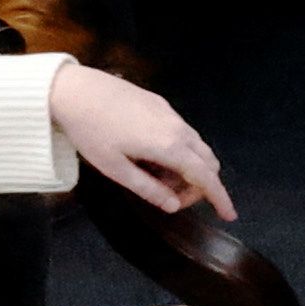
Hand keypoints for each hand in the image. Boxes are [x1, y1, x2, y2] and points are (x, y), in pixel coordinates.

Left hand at [48, 59, 227, 215]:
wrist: (75, 91)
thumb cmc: (91, 132)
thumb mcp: (116, 169)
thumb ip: (148, 189)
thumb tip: (173, 206)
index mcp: (169, 146)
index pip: (206, 177)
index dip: (220, 197)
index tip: (229, 215)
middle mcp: (178, 128)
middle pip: (207, 161)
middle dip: (200, 185)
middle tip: (174, 199)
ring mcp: (171, 113)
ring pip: (196, 146)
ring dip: (188, 168)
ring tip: (157, 178)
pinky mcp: (160, 104)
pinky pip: (183, 132)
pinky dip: (179, 151)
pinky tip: (151, 156)